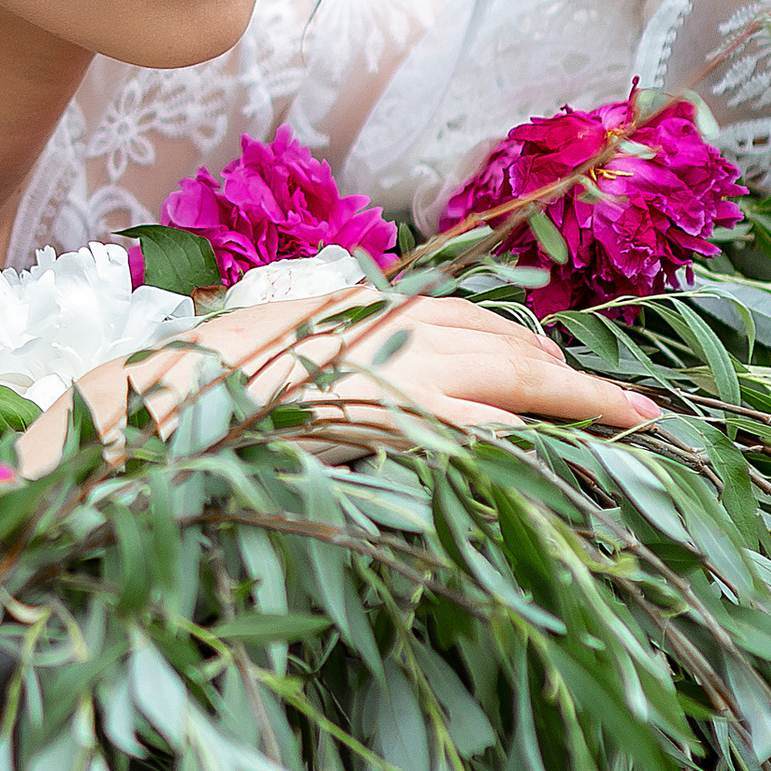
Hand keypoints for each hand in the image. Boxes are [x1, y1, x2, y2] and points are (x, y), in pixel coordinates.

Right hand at [15, 293, 654, 469]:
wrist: (133, 406)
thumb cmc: (186, 394)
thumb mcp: (267, 360)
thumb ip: (326, 366)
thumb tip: (362, 393)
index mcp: (346, 315)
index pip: (453, 317)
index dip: (515, 343)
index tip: (559, 367)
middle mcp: (369, 330)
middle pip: (493, 341)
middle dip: (568, 375)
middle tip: (637, 408)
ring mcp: (371, 369)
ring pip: (495, 375)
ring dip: (566, 400)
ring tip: (630, 422)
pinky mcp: (365, 411)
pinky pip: (452, 422)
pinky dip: (504, 436)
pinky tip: (547, 456)